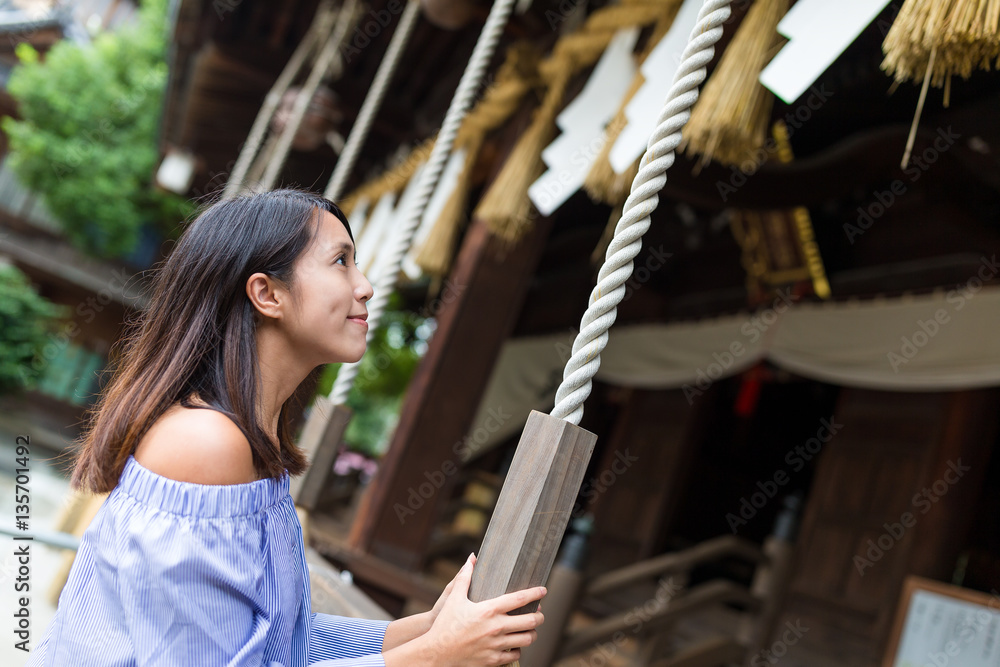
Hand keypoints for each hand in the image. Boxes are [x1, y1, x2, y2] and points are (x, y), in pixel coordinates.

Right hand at [420, 553, 545, 666]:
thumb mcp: (454, 598)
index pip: (520, 599)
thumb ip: (464, 577)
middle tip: (539, 613)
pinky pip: (515, 654)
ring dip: (531, 633)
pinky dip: (518, 649)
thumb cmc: (445, 624)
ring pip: (527, 639)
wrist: (436, 652)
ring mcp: (496, 645)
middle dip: (539, 616)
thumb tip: (471, 559)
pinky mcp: (493, 660)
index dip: (535, 593)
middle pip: (530, 621)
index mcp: (489, 610)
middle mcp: (496, 627)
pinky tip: (515, 644)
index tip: (543, 590)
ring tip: (530, 629)